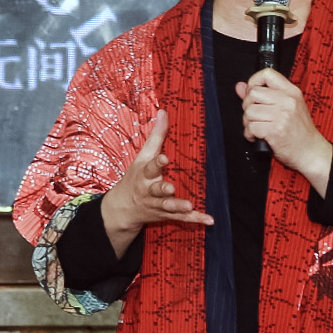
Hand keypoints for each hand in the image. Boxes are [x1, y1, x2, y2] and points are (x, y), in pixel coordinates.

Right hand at [100, 112, 211, 251]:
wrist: (123, 208)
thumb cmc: (135, 177)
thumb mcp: (142, 156)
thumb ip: (156, 136)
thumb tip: (163, 111)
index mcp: (144, 174)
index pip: (150, 167)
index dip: (157, 163)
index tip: (164, 158)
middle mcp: (149, 191)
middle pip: (156, 190)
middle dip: (163, 189)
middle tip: (171, 188)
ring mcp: (157, 205)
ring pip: (167, 206)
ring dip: (177, 206)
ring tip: (188, 205)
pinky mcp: (166, 215)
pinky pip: (181, 219)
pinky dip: (195, 220)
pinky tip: (209, 220)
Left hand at [238, 68, 332, 192]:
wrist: (311, 151)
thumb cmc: (300, 132)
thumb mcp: (288, 107)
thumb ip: (264, 95)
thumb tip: (240, 86)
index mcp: (292, 92)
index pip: (267, 74)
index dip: (254, 82)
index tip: (252, 93)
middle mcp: (288, 101)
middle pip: (253, 93)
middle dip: (247, 106)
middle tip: (254, 116)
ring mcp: (282, 116)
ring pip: (249, 112)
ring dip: (248, 122)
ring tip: (258, 127)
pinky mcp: (275, 131)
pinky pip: (251, 127)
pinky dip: (250, 134)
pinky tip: (258, 137)